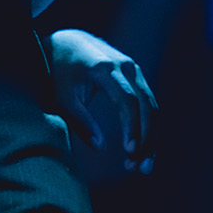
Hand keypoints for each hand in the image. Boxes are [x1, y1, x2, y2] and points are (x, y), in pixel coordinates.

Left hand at [51, 29, 156, 182]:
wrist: (68, 43)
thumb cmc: (59, 72)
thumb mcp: (62, 96)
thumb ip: (79, 120)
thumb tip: (100, 147)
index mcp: (105, 68)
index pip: (127, 100)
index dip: (131, 127)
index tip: (129, 151)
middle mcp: (125, 66)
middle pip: (147, 105)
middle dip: (146, 139)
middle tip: (139, 168)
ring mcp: (135, 71)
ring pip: (152, 108)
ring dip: (150, 139)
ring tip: (141, 168)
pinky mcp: (136, 78)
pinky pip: (149, 106)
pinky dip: (147, 130)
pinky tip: (141, 153)